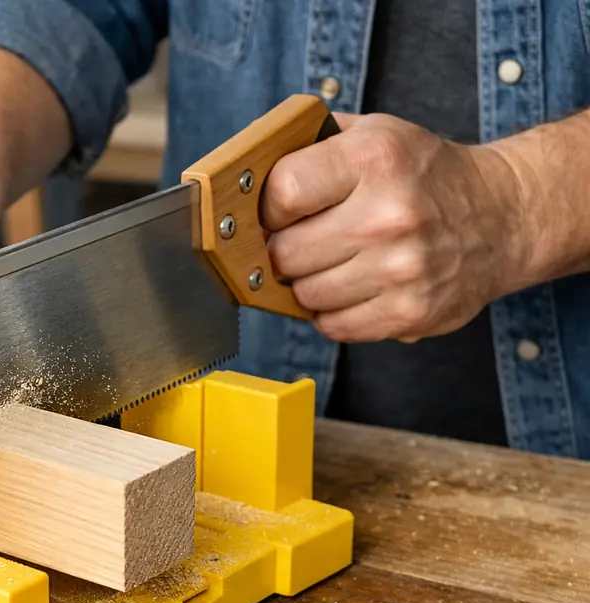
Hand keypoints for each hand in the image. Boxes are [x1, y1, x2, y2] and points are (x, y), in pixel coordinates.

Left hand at [261, 112, 528, 341]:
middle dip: (283, 250)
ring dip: (307, 283)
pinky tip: (352, 288)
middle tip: (302, 241)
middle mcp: (388, 215)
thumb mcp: (374, 134)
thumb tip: (241, 174)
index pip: (281, 193)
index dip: (268, 207)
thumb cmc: (423, 175)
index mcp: (374, 160)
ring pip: (304, 294)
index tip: (277, 212)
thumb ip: (309, 145)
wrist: (503, 216)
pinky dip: (332, 312)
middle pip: (285, 253)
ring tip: (332, 262)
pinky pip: (334, 326)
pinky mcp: (410, 312)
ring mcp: (401, 269)